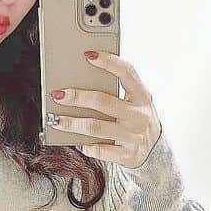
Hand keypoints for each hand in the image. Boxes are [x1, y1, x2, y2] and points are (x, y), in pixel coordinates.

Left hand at [48, 51, 161, 169]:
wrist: (155, 156)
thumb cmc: (137, 123)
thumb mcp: (136, 104)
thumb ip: (117, 93)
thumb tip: (81, 82)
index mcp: (143, 97)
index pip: (127, 73)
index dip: (108, 62)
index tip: (88, 54)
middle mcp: (139, 115)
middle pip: (103, 101)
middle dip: (77, 97)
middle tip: (58, 94)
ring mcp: (133, 136)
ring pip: (95, 127)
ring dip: (72, 123)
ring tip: (55, 119)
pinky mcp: (126, 155)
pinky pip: (99, 149)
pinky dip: (85, 145)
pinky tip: (75, 141)